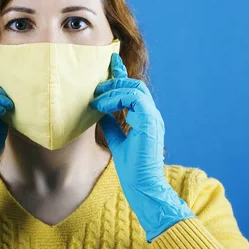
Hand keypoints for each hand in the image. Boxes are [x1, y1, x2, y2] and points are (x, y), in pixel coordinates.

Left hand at [89, 53, 195, 241]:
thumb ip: (111, 125)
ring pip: (135, 88)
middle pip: (134, 84)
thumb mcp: (117, 141)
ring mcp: (152, 117)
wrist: (143, 186)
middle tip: (96, 85)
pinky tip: (102, 106)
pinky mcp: (149, 122)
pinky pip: (134, 99)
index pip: (133, 90)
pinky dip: (116, 99)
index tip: (111, 61)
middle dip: (115, 79)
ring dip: (113, 89)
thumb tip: (100, 113)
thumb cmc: (132, 169)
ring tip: (96, 99)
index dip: (122, 74)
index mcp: (144, 117)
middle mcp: (150, 114)